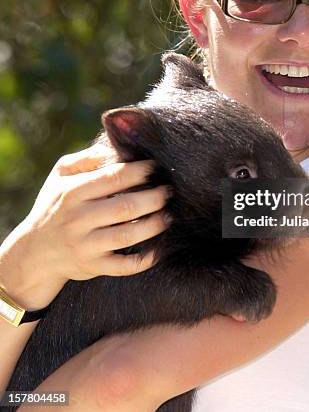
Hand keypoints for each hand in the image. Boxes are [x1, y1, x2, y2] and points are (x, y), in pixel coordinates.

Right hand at [0, 145, 169, 309]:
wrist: (34, 251)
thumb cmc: (55, 204)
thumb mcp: (61, 175)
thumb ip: (87, 158)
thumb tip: (116, 147)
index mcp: (72, 192)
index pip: (113, 177)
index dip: (140, 171)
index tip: (157, 166)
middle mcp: (78, 219)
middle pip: (125, 207)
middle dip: (154, 198)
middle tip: (169, 192)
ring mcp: (86, 245)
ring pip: (128, 235)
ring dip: (154, 225)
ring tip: (169, 215)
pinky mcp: (93, 266)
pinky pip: (124, 266)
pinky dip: (146, 259)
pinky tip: (160, 248)